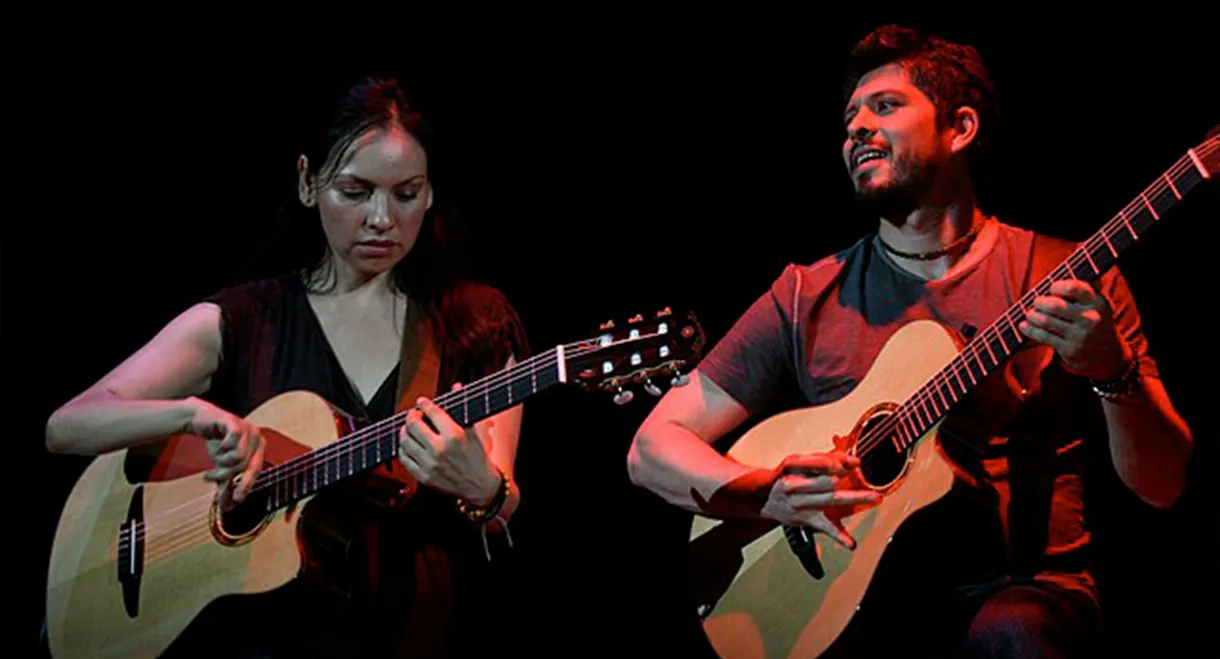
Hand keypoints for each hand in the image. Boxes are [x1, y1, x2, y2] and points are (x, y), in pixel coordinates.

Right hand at [188, 398, 264, 509]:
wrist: (200, 420)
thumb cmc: (216, 442)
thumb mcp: (220, 466)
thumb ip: (225, 485)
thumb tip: (226, 508)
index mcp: (258, 448)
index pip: (256, 471)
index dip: (246, 486)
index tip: (235, 499)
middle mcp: (256, 437)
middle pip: (246, 466)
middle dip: (226, 475)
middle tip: (209, 477)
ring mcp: (247, 428)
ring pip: (238, 456)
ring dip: (220, 462)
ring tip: (211, 460)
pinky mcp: (234, 421)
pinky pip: (233, 440)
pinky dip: (222, 447)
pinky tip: (216, 445)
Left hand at [398, 385, 499, 504]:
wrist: (480, 486)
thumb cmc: (478, 458)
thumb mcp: (474, 430)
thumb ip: (463, 408)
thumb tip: (457, 386)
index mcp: (455, 435)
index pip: (432, 412)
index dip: (424, 404)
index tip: (422, 402)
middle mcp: (440, 449)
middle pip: (413, 424)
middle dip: (412, 416)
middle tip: (414, 415)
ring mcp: (430, 464)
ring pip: (405, 441)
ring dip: (404, 431)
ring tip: (410, 429)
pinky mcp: (423, 476)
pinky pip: (404, 459)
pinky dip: (403, 449)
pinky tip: (409, 445)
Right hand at [761, 451, 879, 549]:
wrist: (765, 499)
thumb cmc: (786, 477)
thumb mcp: (799, 463)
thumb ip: (826, 459)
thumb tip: (853, 461)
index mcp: (793, 467)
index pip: (818, 462)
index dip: (836, 462)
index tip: (855, 463)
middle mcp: (796, 485)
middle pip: (825, 480)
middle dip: (845, 478)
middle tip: (861, 474)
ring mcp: (802, 504)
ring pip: (830, 499)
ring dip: (854, 498)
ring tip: (874, 497)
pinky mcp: (807, 519)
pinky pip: (825, 527)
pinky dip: (839, 535)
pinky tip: (851, 543)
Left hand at [1018, 279, 1132, 380]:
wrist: (1109, 356)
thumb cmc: (1096, 323)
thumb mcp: (1098, 305)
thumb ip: (1086, 288)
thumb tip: (1073, 264)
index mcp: (1097, 303)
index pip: (1074, 288)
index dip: (1057, 286)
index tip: (1051, 288)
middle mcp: (1090, 319)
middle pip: (1055, 305)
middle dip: (1039, 302)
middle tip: (1035, 302)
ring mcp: (1080, 336)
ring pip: (1046, 321)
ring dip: (1032, 315)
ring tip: (1029, 313)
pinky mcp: (1070, 350)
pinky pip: (1043, 337)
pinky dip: (1030, 330)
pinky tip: (1024, 325)